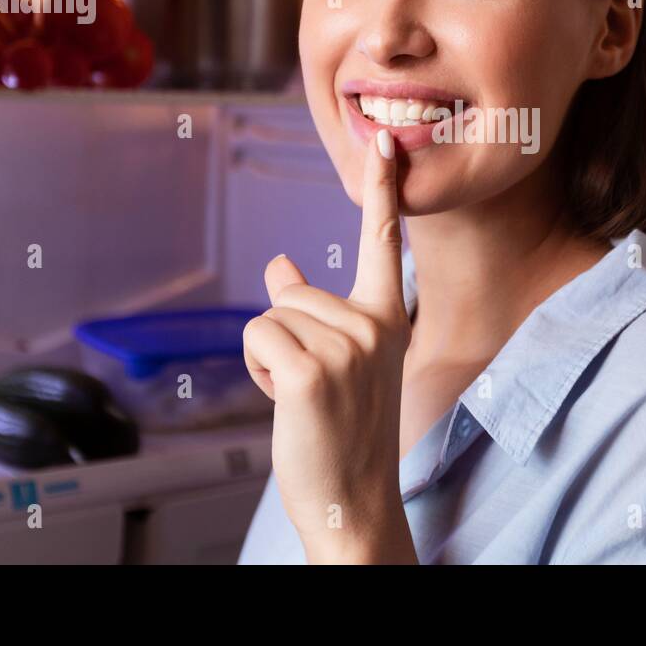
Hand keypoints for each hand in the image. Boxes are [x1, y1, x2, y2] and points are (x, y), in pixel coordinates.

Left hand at [243, 129, 416, 563]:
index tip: (386, 142)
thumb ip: (314, 311)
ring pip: (270, 316)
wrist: (355, 503)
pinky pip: (257, 338)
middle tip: (317, 391)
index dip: (383, 189)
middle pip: (291, 293)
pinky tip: (290, 405)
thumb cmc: (345, 433)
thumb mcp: (339, 365)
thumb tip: (279, 266)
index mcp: (388, 320)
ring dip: (271, 359)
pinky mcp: (311, 370)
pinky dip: (260, 371)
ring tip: (305, 401)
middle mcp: (374, 326)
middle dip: (285, 338)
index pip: (383, 244)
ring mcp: (347, 347)